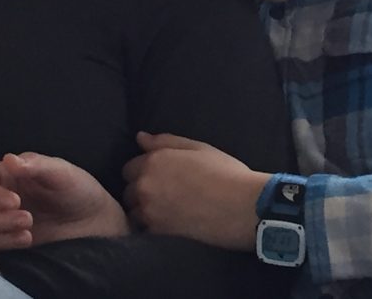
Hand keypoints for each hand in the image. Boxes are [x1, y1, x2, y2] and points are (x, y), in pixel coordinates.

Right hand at [0, 152, 129, 250]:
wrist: (93, 221)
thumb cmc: (77, 189)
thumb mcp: (61, 172)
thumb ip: (35, 166)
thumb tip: (9, 159)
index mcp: (4, 175)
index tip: (15, 201)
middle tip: (27, 218)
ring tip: (28, 231)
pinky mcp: (5, 241)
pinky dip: (1, 244)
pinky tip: (25, 240)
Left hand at [122, 132, 270, 250]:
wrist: (242, 207)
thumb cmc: (226, 173)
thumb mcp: (198, 148)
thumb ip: (165, 141)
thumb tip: (140, 138)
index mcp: (154, 161)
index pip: (129, 168)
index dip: (143, 172)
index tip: (159, 178)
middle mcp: (145, 185)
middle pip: (128, 191)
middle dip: (140, 191)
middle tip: (163, 195)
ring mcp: (149, 211)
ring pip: (133, 212)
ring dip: (144, 211)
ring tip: (166, 212)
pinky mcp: (158, 233)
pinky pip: (145, 231)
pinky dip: (153, 228)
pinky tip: (170, 226)